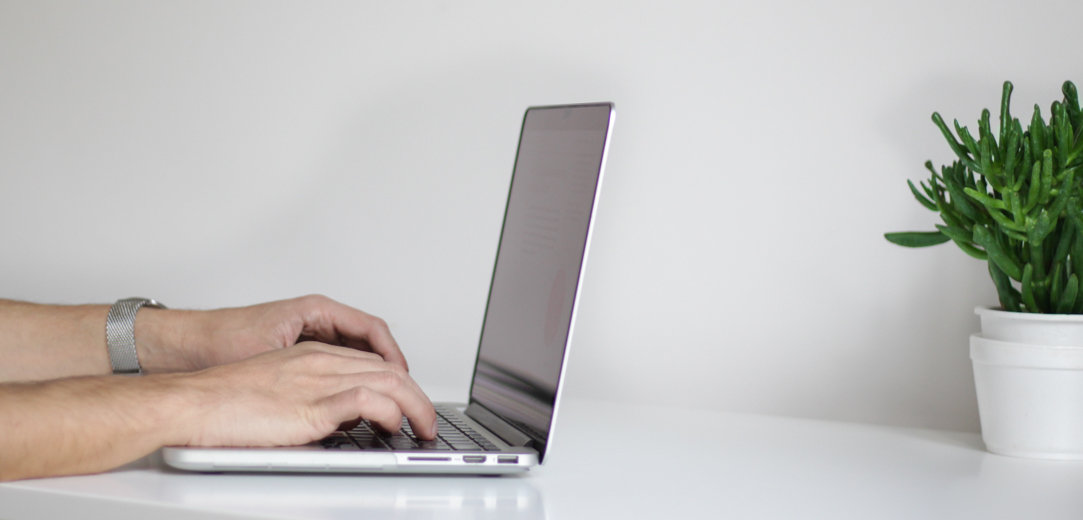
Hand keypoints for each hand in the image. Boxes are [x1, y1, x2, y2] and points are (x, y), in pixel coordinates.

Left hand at [137, 295, 407, 372]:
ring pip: (354, 353)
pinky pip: (337, 362)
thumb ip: (311, 368)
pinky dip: (350, 378)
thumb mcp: (273, 354)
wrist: (182, 346)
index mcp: (315, 310)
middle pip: (368, 340)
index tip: (403, 376)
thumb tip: (346, 386)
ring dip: (370, 373)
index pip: (371, 328)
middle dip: (388, 366)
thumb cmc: (219, 340)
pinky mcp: (298, 350)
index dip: (392, 354)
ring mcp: (308, 333)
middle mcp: (315, 318)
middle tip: (402, 392)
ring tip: (383, 397)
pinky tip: (351, 399)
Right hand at [175, 342, 436, 446]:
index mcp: (310, 354)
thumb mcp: (276, 392)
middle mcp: (320, 361)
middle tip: (427, 419)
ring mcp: (318, 380)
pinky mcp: (312, 404)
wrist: (193, 402)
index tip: (410, 402)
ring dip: (415, 406)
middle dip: (417, 395)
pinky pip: (368, 401)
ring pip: (388, 381)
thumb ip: (309, 399)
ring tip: (423, 427)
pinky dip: (391, 412)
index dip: (398, 381)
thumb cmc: (222, 401)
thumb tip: (335, 423)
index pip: (371, 361)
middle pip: (388, 369)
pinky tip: (395, 426)